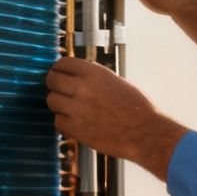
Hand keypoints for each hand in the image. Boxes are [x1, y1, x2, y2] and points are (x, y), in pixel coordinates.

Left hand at [46, 57, 187, 180]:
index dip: (59, 68)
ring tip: (70, 109)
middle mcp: (83, 88)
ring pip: (51, 101)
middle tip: (59, 90)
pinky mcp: (76, 128)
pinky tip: (75, 123)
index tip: (58, 73)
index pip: (62, 63)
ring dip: (58, 104)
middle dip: (54, 84)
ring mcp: (77, 108)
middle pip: (51, 80)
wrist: (144, 133)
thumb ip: (93, 78)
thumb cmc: (136, 108)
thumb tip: (75, 77)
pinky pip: (57, 121)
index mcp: (94, 73)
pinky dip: (64, 123)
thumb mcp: (115, 81)